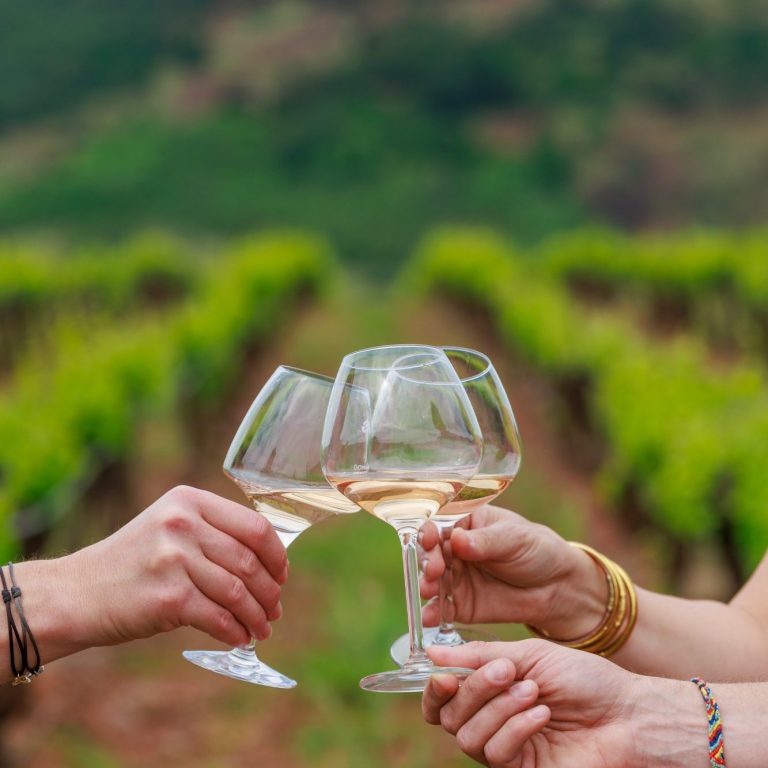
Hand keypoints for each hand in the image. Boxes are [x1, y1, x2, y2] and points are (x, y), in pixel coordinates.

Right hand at [59, 485, 287, 648]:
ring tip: (263, 628)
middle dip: (270, 591)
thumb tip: (269, 563)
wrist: (76, 593)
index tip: (282, 574)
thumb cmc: (132, 562)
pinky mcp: (168, 597)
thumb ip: (213, 533)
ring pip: (237, 591)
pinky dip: (235, 632)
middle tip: (275, 609)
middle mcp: (183, 524)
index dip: (276, 554)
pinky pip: (218, 617)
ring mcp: (174, 559)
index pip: (254, 526)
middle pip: (249, 561)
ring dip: (257, 615)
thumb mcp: (169, 527)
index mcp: (189, 501)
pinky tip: (240, 639)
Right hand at [419, 506, 603, 635]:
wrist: (557, 588)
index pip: (440, 524)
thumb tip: (457, 539)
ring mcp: (456, 578)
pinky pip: (442, 609)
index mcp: (466, 524)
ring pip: (432, 580)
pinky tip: (429, 618)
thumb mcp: (514, 539)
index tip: (429, 540)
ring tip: (429, 590)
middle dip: (427, 561)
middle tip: (433, 571)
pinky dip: (433, 614)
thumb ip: (485, 541)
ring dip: (427, 585)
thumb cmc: (536, 550)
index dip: (429, 531)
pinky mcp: (461, 605)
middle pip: (431, 552)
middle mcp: (455, 550)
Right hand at [422, 640, 646, 767]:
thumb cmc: (583, 678)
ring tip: (533, 692)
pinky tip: (542, 715)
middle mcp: (491, 720)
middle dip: (474, 690)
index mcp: (489, 690)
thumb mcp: (529, 654)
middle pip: (449, 716)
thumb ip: (480, 656)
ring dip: (498, 709)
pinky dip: (516, 729)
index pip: (442, 698)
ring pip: (467, 737)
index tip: (446, 676)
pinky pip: (497, 754)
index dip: (434, 690)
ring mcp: (506, 748)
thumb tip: (432, 655)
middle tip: (507, 672)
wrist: (626, 713)